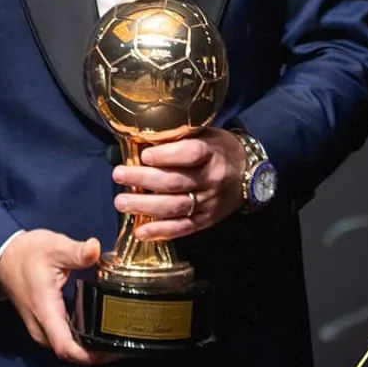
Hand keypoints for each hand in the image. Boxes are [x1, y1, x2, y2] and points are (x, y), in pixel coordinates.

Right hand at [0, 229, 120, 364]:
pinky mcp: (44, 325)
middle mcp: (42, 327)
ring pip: (67, 349)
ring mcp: (41, 328)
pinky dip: (81, 340)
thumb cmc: (27, 254)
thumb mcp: (54, 247)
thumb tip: (95, 248)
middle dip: (96, 354)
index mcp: (45, 311)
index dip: (91, 356)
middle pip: (70, 353)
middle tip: (122, 343)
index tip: (113, 351)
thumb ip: (76, 251)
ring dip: (89, 348)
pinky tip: (97, 329)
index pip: (66, 347)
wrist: (5, 258)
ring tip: (114, 337)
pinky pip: (64, 340)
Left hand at [111, 127, 246, 241]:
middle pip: (175, 182)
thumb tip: (143, 140)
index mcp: (212, 153)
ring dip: (145, 206)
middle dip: (143, 180)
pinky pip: (182, 228)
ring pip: (175, 207)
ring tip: (121, 202)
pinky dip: (160, 231)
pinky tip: (140, 231)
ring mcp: (209, 203)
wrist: (249, 174)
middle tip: (118, 175)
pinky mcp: (206, 220)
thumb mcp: (205, 135)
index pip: (191, 154)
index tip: (144, 155)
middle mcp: (211, 179)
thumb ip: (179, 138)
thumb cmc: (219, 150)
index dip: (166, 156)